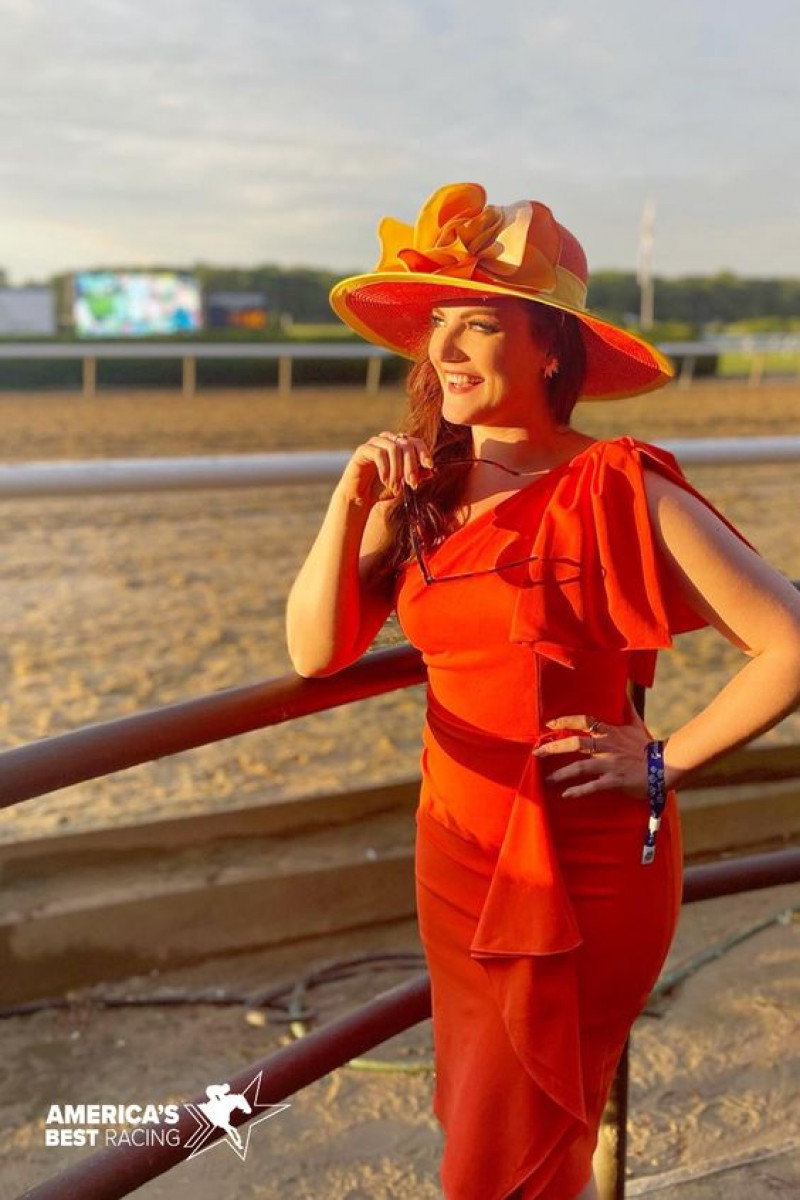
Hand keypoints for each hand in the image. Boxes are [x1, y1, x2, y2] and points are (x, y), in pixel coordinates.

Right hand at [337, 431, 433, 507]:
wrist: (360, 499)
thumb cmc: (381, 490)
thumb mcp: (403, 485)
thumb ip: (416, 477)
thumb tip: (431, 471)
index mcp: (398, 446)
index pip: (415, 442)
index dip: (424, 452)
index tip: (429, 466)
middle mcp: (387, 440)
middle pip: (406, 444)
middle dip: (411, 466)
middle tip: (412, 484)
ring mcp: (374, 443)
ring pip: (393, 448)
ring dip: (397, 470)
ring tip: (395, 486)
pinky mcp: (363, 450)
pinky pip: (378, 453)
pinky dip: (385, 468)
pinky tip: (385, 481)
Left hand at [531, 706, 657, 800]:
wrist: (666, 766)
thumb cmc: (648, 747)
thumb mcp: (636, 724)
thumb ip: (627, 709)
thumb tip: (624, 690)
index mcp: (610, 732)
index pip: (584, 721)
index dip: (565, 721)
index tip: (549, 724)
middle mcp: (607, 747)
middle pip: (575, 743)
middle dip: (554, 747)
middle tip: (536, 752)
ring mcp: (610, 764)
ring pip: (581, 767)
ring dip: (562, 773)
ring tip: (547, 779)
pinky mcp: (615, 781)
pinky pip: (593, 786)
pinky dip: (578, 790)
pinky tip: (565, 794)